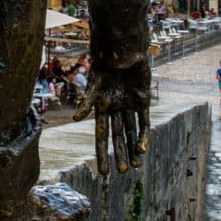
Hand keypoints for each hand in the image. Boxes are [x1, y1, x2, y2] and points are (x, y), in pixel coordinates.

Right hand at [73, 53, 149, 175]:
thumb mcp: (94, 83)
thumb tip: (76, 118)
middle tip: (123, 171)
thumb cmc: (104, 64)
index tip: (103, 172)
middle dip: (120, 154)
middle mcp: (115, 109)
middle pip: (118, 137)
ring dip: (133, 148)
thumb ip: (87, 101)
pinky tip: (143, 147)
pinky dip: (143, 134)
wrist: (122, 48)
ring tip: (136, 165)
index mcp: (101, 108)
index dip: (102, 154)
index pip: (101, 136)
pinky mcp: (142, 100)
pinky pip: (143, 121)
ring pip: (131, 132)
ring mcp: (129, 105)